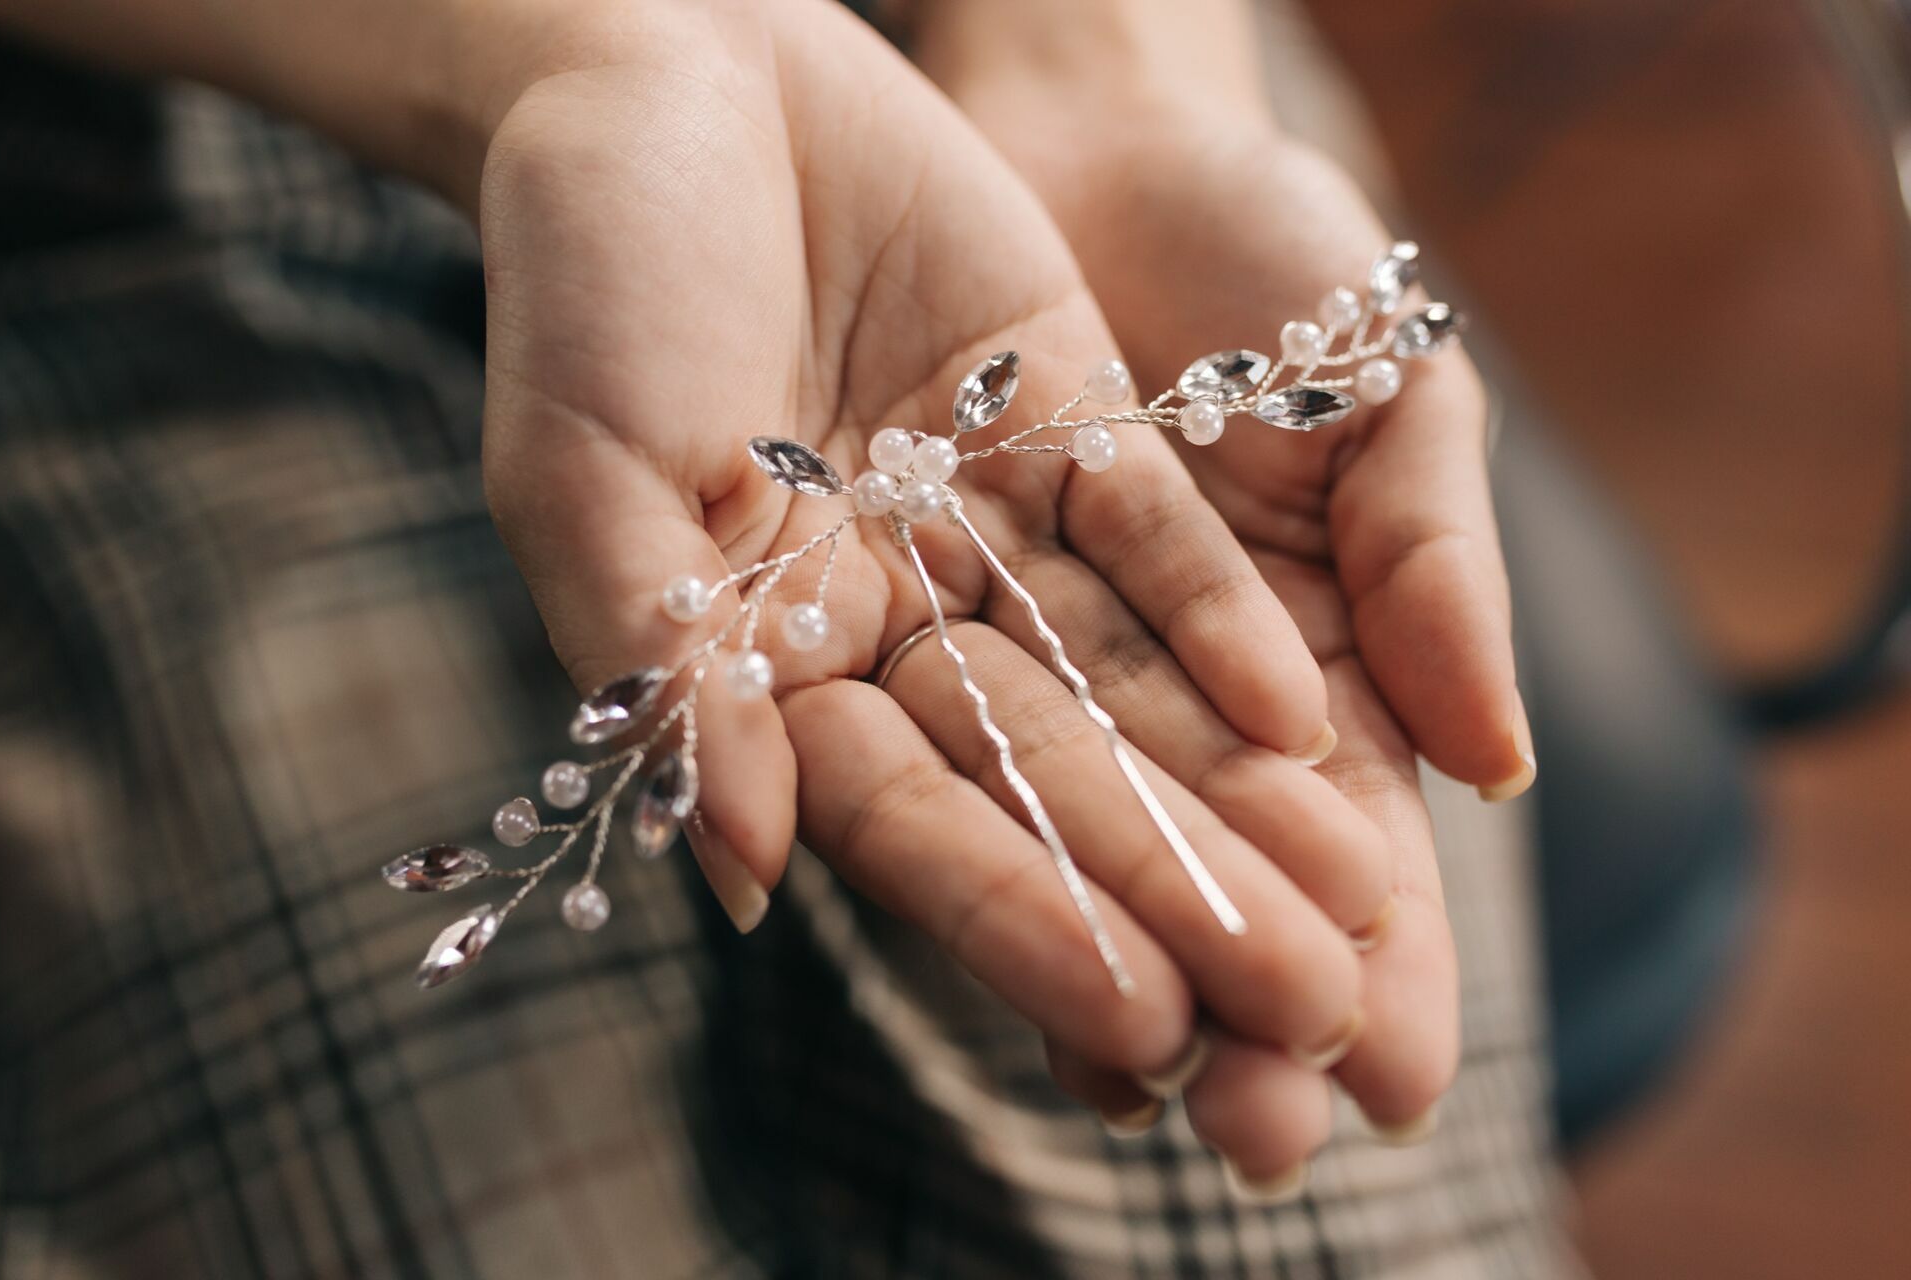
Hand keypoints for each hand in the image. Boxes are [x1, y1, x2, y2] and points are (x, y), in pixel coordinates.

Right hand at [474, 0, 1395, 1156]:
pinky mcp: (1064, 418)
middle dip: (1175, 889)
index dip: (1022, 919)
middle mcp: (889, 619)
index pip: (911, 824)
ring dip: (1236, 787)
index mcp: (767, 668)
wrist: (665, 70)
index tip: (1139, 1028)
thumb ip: (658, 670)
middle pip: (1048, 777)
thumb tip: (741, 880)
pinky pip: (1150, 532)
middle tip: (1306, 1015)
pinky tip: (1308, 713)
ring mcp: (983, 523)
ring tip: (1355, 908)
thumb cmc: (580, 274)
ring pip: (1124, 678)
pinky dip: (1219, 615)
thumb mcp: (581, 474)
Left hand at [917, 0, 1531, 1171]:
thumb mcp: (1395, 393)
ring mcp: (1044, 661)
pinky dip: (965, 823)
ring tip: (1129, 1070)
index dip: (1383, 953)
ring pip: (1071, 829)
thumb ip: (1437, 568)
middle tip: (1254, 1129)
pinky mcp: (922, 605)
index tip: (1399, 1072)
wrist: (1105, 141)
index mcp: (1314, 662)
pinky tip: (992, 938)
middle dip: (1232, 994)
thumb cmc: (1287, 260)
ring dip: (1102, 948)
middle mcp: (1169, 696)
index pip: (1354, 836)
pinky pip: (939, 726)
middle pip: (1205, 865)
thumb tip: (1497, 765)